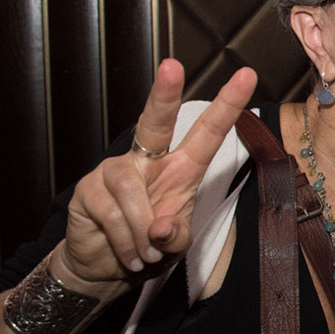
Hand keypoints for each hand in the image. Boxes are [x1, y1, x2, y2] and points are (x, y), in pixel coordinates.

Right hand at [59, 59, 256, 288]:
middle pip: (156, 123)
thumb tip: (159, 227)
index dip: (227, 105)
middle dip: (163, 94)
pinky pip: (112, 215)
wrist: (106, 268)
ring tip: (146, 256)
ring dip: (142, 232)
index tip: (247, 76)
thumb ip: (176, 236)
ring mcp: (115, 171)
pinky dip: (125, 243)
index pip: (207, 133)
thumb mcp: (175, 247)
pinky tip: (129, 256)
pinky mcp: (88, 190)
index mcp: (180, 168)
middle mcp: (147, 161)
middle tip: (172, 66)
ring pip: (132, 192)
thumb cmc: (150, 248)